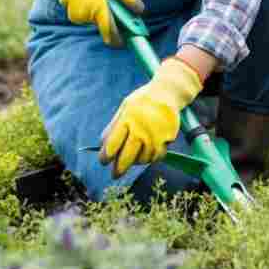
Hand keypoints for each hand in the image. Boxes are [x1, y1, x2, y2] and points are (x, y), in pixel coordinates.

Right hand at [38, 0, 144, 45]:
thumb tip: (140, 10)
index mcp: (98, 4)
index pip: (109, 28)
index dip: (116, 39)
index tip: (121, 44)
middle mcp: (86, 11)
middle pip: (101, 24)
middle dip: (107, 22)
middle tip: (110, 12)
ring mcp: (77, 14)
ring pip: (92, 20)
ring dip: (96, 14)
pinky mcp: (70, 14)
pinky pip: (83, 18)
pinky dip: (86, 12)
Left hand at [100, 57, 202, 177]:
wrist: (167, 93)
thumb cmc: (142, 101)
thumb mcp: (125, 108)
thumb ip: (113, 126)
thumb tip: (102, 144)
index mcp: (127, 120)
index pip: (112, 145)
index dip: (105, 156)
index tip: (103, 161)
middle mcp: (140, 129)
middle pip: (126, 158)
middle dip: (118, 169)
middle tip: (115, 174)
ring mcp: (154, 136)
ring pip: (142, 160)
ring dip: (136, 161)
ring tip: (134, 156)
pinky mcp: (167, 140)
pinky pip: (156, 157)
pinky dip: (150, 158)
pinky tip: (147, 152)